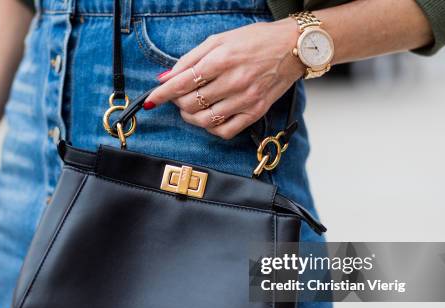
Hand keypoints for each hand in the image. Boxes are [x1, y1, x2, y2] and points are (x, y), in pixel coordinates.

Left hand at [144, 18, 304, 139]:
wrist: (292, 48)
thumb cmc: (255, 40)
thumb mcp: (220, 39)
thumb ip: (190, 59)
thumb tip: (166, 77)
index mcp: (223, 59)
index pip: (182, 82)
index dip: (163, 93)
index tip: (152, 99)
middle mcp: (234, 81)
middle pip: (191, 103)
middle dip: (177, 102)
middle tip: (177, 96)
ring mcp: (246, 99)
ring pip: (205, 120)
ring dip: (190, 117)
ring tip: (190, 108)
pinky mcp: (256, 112)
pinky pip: (225, 131)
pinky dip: (211, 128)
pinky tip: (209, 118)